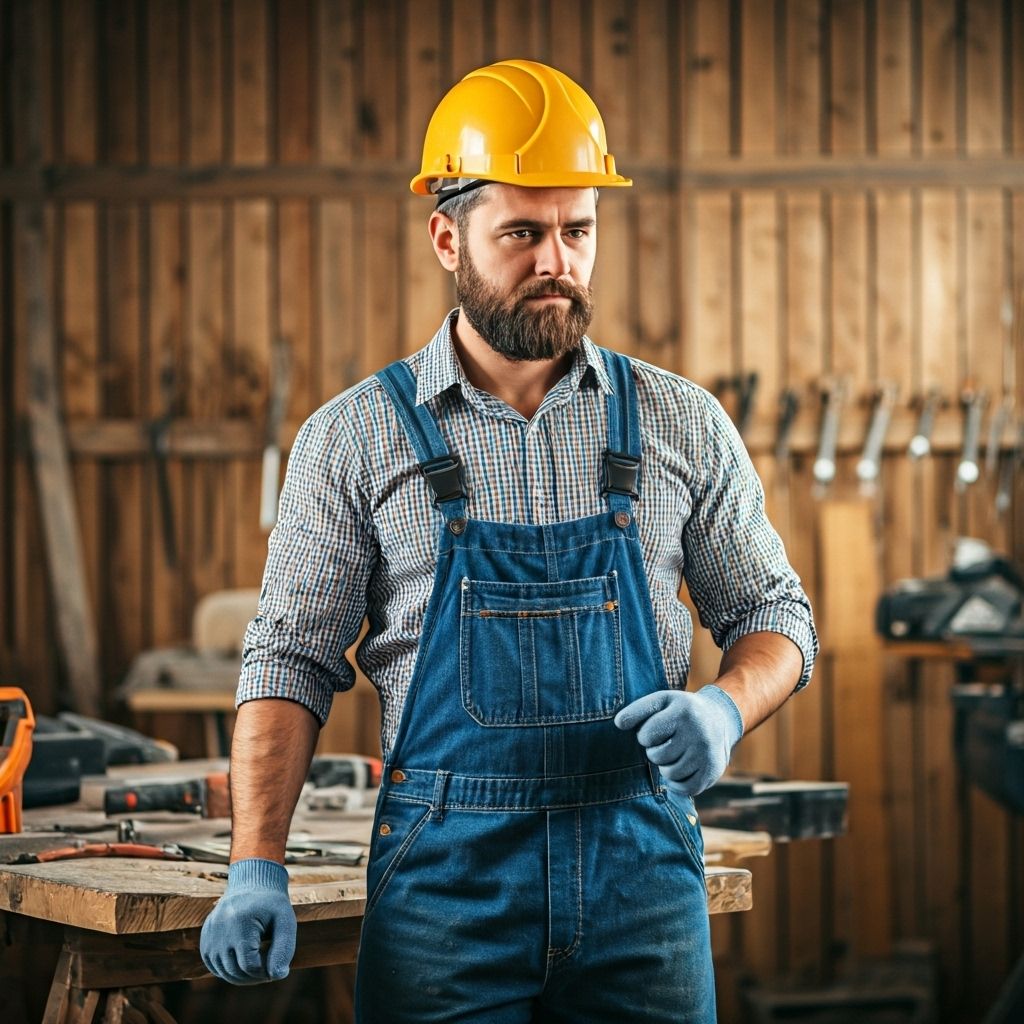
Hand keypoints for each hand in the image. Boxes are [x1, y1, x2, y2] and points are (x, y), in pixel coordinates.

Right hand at [200, 857, 295, 984]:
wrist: (252, 883)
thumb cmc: (272, 905)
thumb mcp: (285, 921)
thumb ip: (284, 948)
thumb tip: (278, 975)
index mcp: (240, 923)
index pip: (250, 966)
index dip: (265, 972)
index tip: (277, 966)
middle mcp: (220, 929)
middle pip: (235, 972)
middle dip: (254, 977)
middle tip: (269, 969)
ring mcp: (209, 934)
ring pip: (223, 972)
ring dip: (242, 975)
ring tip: (259, 965)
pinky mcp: (205, 938)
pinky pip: (214, 966)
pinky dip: (228, 969)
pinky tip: (243, 961)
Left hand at [614, 685, 743, 795]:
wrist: (719, 719)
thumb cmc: (680, 711)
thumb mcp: (661, 701)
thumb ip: (637, 710)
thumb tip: (619, 723)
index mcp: (683, 711)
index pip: (646, 735)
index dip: (645, 735)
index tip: (656, 729)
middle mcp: (698, 733)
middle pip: (657, 756)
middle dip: (655, 751)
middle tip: (667, 742)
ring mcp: (707, 754)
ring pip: (669, 773)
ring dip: (666, 766)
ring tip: (675, 753)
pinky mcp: (713, 772)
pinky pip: (685, 788)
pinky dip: (677, 782)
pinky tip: (681, 767)